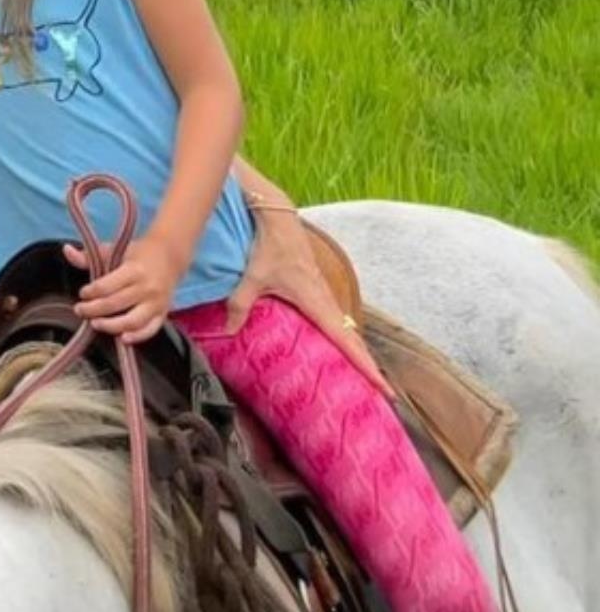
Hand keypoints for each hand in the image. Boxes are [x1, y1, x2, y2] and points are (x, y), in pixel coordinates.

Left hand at [71, 231, 181, 342]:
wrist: (169, 255)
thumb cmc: (137, 254)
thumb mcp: (114, 250)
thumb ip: (89, 255)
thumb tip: (66, 250)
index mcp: (134, 270)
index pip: (107, 286)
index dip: (91, 292)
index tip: (83, 293)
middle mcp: (146, 288)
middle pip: (115, 304)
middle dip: (94, 309)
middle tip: (80, 310)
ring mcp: (156, 303)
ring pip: (132, 321)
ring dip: (111, 326)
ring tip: (94, 324)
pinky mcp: (163, 314)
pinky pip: (150, 330)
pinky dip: (137, 337)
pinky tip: (122, 339)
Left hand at [227, 199, 389, 393]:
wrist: (277, 215)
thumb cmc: (268, 245)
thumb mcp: (252, 276)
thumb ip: (240, 304)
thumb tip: (227, 332)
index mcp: (316, 301)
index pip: (346, 341)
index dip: (366, 366)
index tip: (384, 389)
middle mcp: (326, 300)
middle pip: (353, 340)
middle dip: (369, 368)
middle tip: (384, 396)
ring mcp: (324, 294)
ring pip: (346, 329)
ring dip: (358, 353)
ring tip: (369, 380)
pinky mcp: (318, 289)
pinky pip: (336, 319)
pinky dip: (345, 337)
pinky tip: (341, 349)